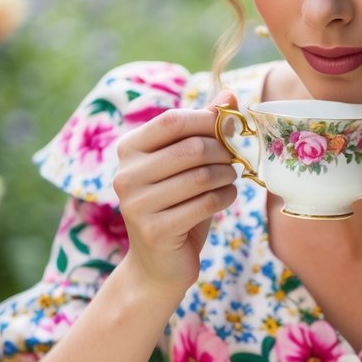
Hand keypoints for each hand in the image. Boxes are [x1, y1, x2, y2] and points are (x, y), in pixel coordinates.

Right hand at [113, 89, 238, 297]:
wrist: (158, 265)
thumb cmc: (177, 204)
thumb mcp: (188, 164)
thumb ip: (204, 129)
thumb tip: (229, 96)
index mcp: (129, 149)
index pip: (172, 119)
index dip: (208, 121)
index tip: (229, 130)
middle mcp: (126, 175)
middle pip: (191, 148)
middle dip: (223, 151)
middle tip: (235, 159)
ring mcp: (137, 204)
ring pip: (202, 176)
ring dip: (227, 176)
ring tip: (230, 178)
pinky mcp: (155, 230)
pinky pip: (205, 204)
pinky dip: (225, 198)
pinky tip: (225, 197)